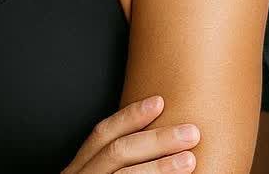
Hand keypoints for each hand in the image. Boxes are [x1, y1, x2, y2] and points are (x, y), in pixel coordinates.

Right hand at [62, 96, 201, 172]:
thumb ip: (118, 165)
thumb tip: (160, 142)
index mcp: (77, 171)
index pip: (101, 135)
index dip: (130, 117)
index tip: (160, 102)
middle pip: (117, 153)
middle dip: (156, 140)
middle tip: (191, 133)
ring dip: (159, 168)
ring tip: (189, 160)